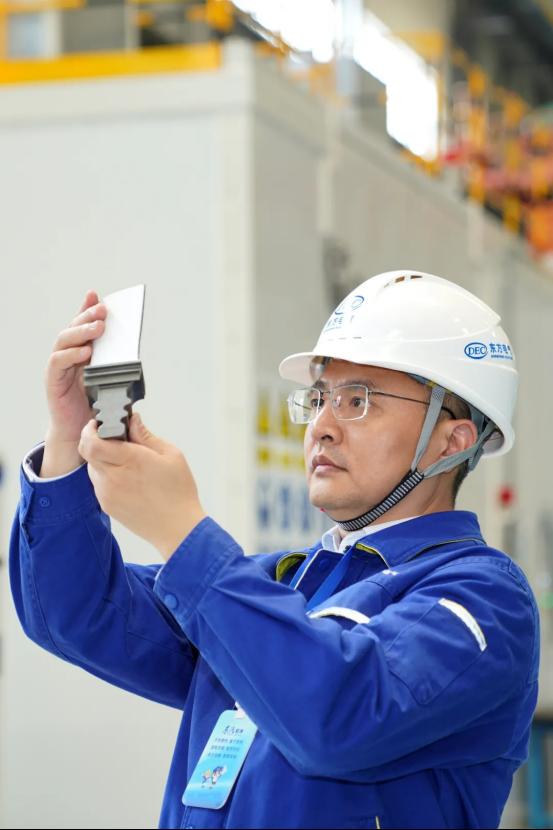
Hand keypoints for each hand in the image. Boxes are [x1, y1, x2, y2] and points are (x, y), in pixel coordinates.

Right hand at [45, 290, 106, 444]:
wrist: (80, 431)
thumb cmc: (94, 404)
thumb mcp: (109, 379)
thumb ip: (114, 362)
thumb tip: (132, 349)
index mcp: (81, 350)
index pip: (82, 324)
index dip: (87, 307)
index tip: (97, 295)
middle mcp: (67, 354)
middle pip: (74, 328)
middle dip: (88, 316)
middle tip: (103, 310)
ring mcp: (58, 366)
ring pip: (65, 340)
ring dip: (81, 332)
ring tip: (98, 328)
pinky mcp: (53, 380)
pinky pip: (58, 362)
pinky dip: (71, 355)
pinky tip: (85, 352)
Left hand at [78, 413, 206, 558]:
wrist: (178, 528)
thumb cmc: (178, 492)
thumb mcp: (170, 455)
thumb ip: (146, 436)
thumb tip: (132, 421)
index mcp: (131, 460)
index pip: (91, 442)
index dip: (90, 430)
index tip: (98, 425)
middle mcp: (114, 478)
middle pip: (88, 453)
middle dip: (96, 442)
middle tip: (114, 440)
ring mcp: (107, 494)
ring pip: (92, 468)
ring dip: (102, 460)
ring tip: (124, 462)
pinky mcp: (107, 506)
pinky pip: (98, 484)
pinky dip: (107, 476)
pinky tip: (126, 479)